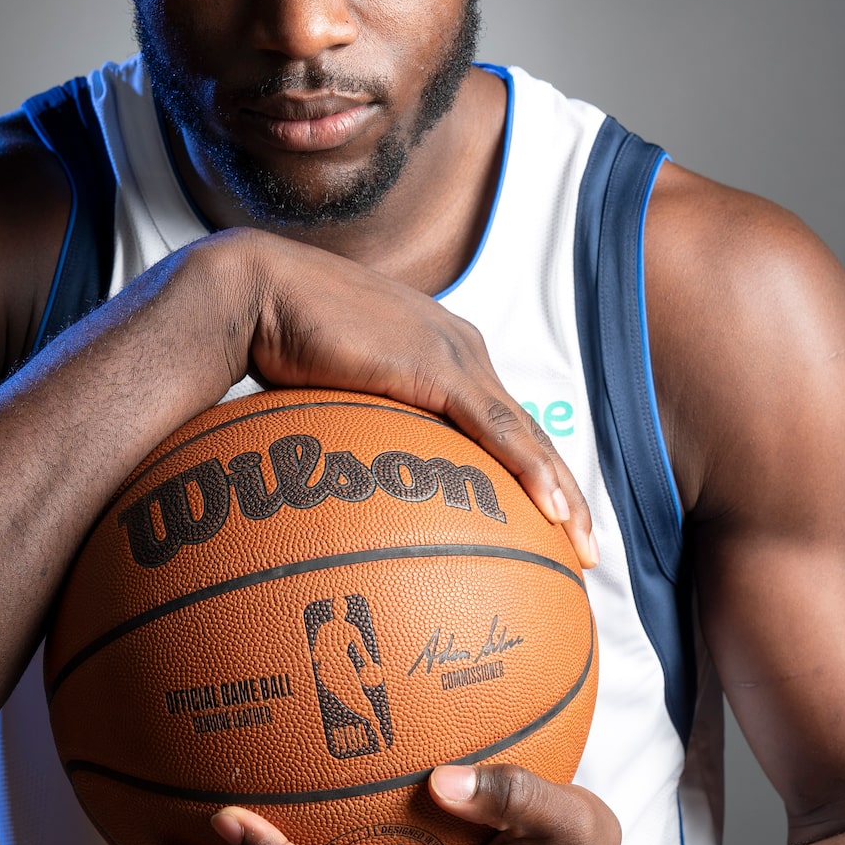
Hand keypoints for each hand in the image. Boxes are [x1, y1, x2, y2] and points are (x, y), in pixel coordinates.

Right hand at [217, 230, 596, 565]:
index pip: (503, 423)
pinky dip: (530, 470)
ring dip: (563, 494)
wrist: (257, 294)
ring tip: (584, 545)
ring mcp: (454, 355)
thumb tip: (345, 484)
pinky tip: (553, 509)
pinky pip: (496, 430)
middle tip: (587, 550)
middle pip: (528, 433)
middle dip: (565, 493)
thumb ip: (357, 426)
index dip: (534, 472)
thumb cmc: (280, 342)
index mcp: (445, 351)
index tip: (552, 522)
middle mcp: (464, 349)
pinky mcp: (435, 367)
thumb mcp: (334, 392)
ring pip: (526, 436)